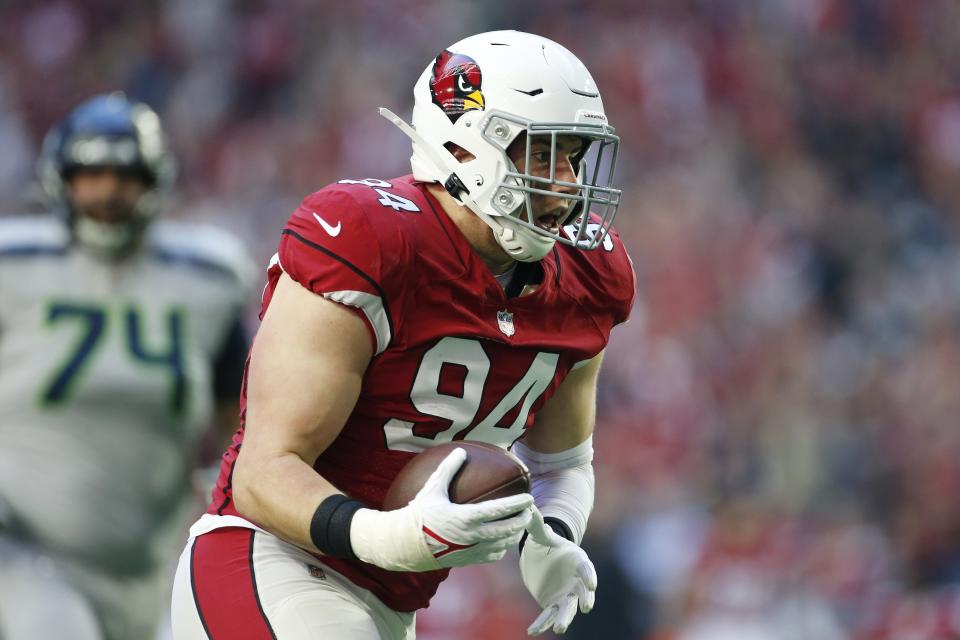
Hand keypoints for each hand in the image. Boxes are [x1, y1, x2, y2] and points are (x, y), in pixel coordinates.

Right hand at [351, 448, 532, 571]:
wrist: (406, 545)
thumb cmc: (420, 515)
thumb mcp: (433, 489)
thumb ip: (448, 469)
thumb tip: (461, 451)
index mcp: (466, 517)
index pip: (499, 510)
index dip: (517, 504)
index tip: (529, 498)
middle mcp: (472, 536)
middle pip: (507, 529)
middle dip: (522, 520)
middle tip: (529, 510)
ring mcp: (472, 550)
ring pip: (503, 544)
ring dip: (515, 534)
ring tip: (520, 524)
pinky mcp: (469, 561)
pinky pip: (493, 556)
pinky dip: (502, 548)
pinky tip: (503, 540)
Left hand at [520, 507, 596, 635]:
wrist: (540, 559)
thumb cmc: (546, 544)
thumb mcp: (541, 535)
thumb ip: (536, 525)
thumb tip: (528, 507)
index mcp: (577, 560)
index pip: (586, 568)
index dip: (590, 576)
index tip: (592, 584)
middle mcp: (576, 580)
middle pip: (583, 592)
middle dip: (586, 599)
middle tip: (587, 607)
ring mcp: (566, 594)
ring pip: (568, 608)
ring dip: (565, 618)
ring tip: (560, 627)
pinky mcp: (554, 604)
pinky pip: (549, 616)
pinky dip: (542, 624)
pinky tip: (532, 631)